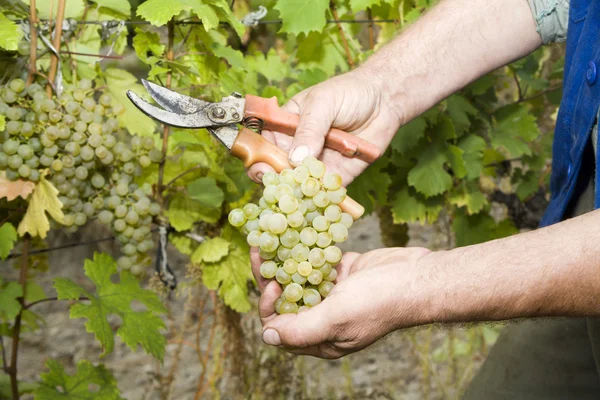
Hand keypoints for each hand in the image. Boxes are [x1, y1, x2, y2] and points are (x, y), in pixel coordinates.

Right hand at [246, 68, 402, 185]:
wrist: (385, 100)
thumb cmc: (349, 92)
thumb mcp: (323, 103)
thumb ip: (309, 129)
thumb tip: (295, 159)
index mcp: (286, 126)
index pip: (263, 144)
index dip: (258, 157)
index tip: (260, 167)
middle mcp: (298, 148)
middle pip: (278, 169)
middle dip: (276, 180)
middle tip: (280, 186)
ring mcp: (317, 164)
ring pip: (300, 184)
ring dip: (298, 193)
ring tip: (300, 198)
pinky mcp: (337, 176)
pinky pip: (326, 192)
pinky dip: (323, 199)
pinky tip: (322, 202)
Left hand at [250, 246, 432, 358]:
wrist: (418, 276)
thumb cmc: (380, 301)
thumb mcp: (337, 318)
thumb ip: (301, 330)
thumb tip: (267, 337)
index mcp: (322, 338)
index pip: (281, 328)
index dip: (270, 308)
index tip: (273, 285)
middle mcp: (324, 317)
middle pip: (285, 299)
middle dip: (270, 277)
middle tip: (260, 250)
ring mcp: (332, 293)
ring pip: (297, 278)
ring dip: (283, 259)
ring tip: (269, 237)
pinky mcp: (340, 271)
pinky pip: (314, 261)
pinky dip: (303, 249)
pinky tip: (291, 233)